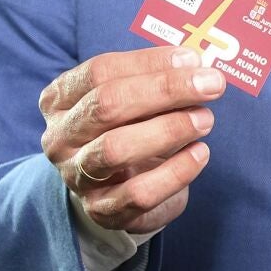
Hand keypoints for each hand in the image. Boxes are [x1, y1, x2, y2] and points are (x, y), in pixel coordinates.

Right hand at [39, 46, 223, 234]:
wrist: (116, 190)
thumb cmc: (129, 130)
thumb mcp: (134, 100)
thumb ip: (156, 79)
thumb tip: (197, 65)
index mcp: (60, 100)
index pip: (100, 71)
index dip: (149, 62)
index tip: (193, 60)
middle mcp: (60, 138)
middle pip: (107, 105)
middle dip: (165, 90)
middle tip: (211, 85)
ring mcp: (77, 176)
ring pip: (118, 148)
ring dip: (170, 129)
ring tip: (206, 119)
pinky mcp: (103, 210)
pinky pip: (141, 192)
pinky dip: (177, 171)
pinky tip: (200, 153)